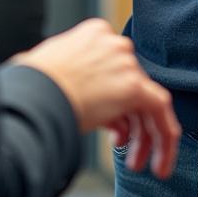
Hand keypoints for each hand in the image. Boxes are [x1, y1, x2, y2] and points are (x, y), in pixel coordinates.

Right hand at [14, 18, 179, 179]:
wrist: (35, 93)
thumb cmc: (33, 85)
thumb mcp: (52, 68)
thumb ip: (74, 76)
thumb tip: (80, 97)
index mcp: (94, 34)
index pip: (114, 69)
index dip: (113, 100)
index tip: (109, 123)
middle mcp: (113, 44)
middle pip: (131, 86)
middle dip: (127, 119)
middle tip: (123, 144)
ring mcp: (124, 63)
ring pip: (146, 101)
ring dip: (143, 136)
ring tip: (134, 162)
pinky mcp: (133, 86)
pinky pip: (160, 110)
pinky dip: (163, 137)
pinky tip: (159, 161)